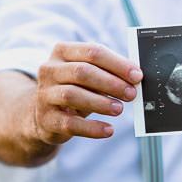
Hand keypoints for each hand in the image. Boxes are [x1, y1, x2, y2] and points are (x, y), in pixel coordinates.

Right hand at [0, 42, 142, 165]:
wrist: (44, 115)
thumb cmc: (76, 89)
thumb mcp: (89, 76)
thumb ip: (109, 72)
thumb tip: (136, 77)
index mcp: (62, 52)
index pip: (92, 52)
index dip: (117, 64)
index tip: (137, 75)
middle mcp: (49, 70)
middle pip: (82, 72)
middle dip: (110, 83)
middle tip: (131, 94)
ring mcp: (44, 94)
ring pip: (73, 95)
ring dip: (100, 103)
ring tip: (119, 109)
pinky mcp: (46, 119)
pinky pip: (70, 123)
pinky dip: (92, 128)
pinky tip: (109, 130)